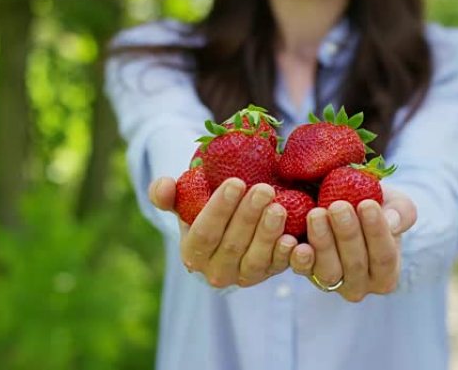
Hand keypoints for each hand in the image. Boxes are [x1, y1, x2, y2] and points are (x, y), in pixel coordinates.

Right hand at [149, 177, 298, 287]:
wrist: (229, 228)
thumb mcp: (183, 201)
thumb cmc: (204, 210)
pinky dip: (286, 256)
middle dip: (249, 216)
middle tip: (264, 189)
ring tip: (279, 208)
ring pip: (255, 258)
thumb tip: (164, 186)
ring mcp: (244, 276)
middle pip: (232, 245)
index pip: (204, 233)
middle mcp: (216, 271)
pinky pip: (278, 268)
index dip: (220, 209)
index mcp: (192, 252)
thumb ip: (165, 193)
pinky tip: (293, 239)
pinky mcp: (269, 275)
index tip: (236, 182)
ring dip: (268, 234)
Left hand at [289, 186, 416, 301]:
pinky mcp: (305, 272)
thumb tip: (392, 222)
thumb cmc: (371, 207)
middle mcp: (359, 285)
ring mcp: (330, 282)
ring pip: (328, 270)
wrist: (340, 207)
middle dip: (347, 234)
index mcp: (386, 274)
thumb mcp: (392, 205)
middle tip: (338, 206)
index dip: (377, 231)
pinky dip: (298, 255)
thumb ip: (400, 212)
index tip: (367, 204)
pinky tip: (293, 239)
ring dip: (322, 242)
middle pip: (355, 264)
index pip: (384, 256)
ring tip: (316, 214)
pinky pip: (301, 269)